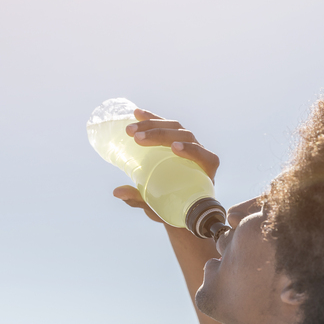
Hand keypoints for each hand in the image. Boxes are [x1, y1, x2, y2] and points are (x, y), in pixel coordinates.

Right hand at [112, 108, 219, 223]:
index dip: (193, 151)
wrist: (176, 205)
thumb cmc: (172, 209)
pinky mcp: (176, 139)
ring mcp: (188, 145)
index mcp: (205, 173)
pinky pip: (166, 125)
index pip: (205, 157)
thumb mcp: (157, 208)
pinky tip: (137, 114)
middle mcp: (200, 156)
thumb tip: (118, 192)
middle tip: (137, 139)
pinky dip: (152, 119)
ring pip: (176, 127)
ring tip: (131, 130)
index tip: (174, 149)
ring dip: (153, 124)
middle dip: (161, 134)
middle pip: (186, 137)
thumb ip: (140, 200)